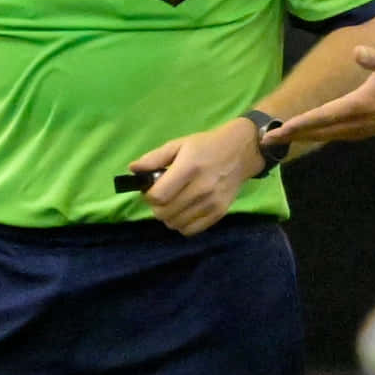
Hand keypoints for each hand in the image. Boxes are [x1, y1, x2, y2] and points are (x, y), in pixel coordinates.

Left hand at [128, 118, 260, 236]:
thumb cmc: (206, 146)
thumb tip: (132, 170)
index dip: (149, 195)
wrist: (241, 152)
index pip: (158, 196)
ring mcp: (211, 202)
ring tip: (175, 202)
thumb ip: (154, 158)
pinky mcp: (219, 213)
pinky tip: (186, 210)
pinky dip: (182, 224)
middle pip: (164, 213)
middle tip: (164, 195)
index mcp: (189, 168)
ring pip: (175, 224)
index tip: (152, 188)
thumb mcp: (180, 144)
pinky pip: (190, 230)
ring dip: (169, 216)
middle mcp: (201, 188)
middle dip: (157, 206)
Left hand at [264, 46, 374, 143]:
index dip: (301, 124)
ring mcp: (363, 129)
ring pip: (328, 136)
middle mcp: (359, 122)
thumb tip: (358, 52)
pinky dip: (320, 136)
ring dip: (305, 138)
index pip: (324, 116)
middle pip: (320, 131)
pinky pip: (337, 136)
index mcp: (361, 105)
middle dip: (294, 136)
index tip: (281, 129)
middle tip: (268, 141)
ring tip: (283, 139)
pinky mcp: (367, 131)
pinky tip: (311, 134)